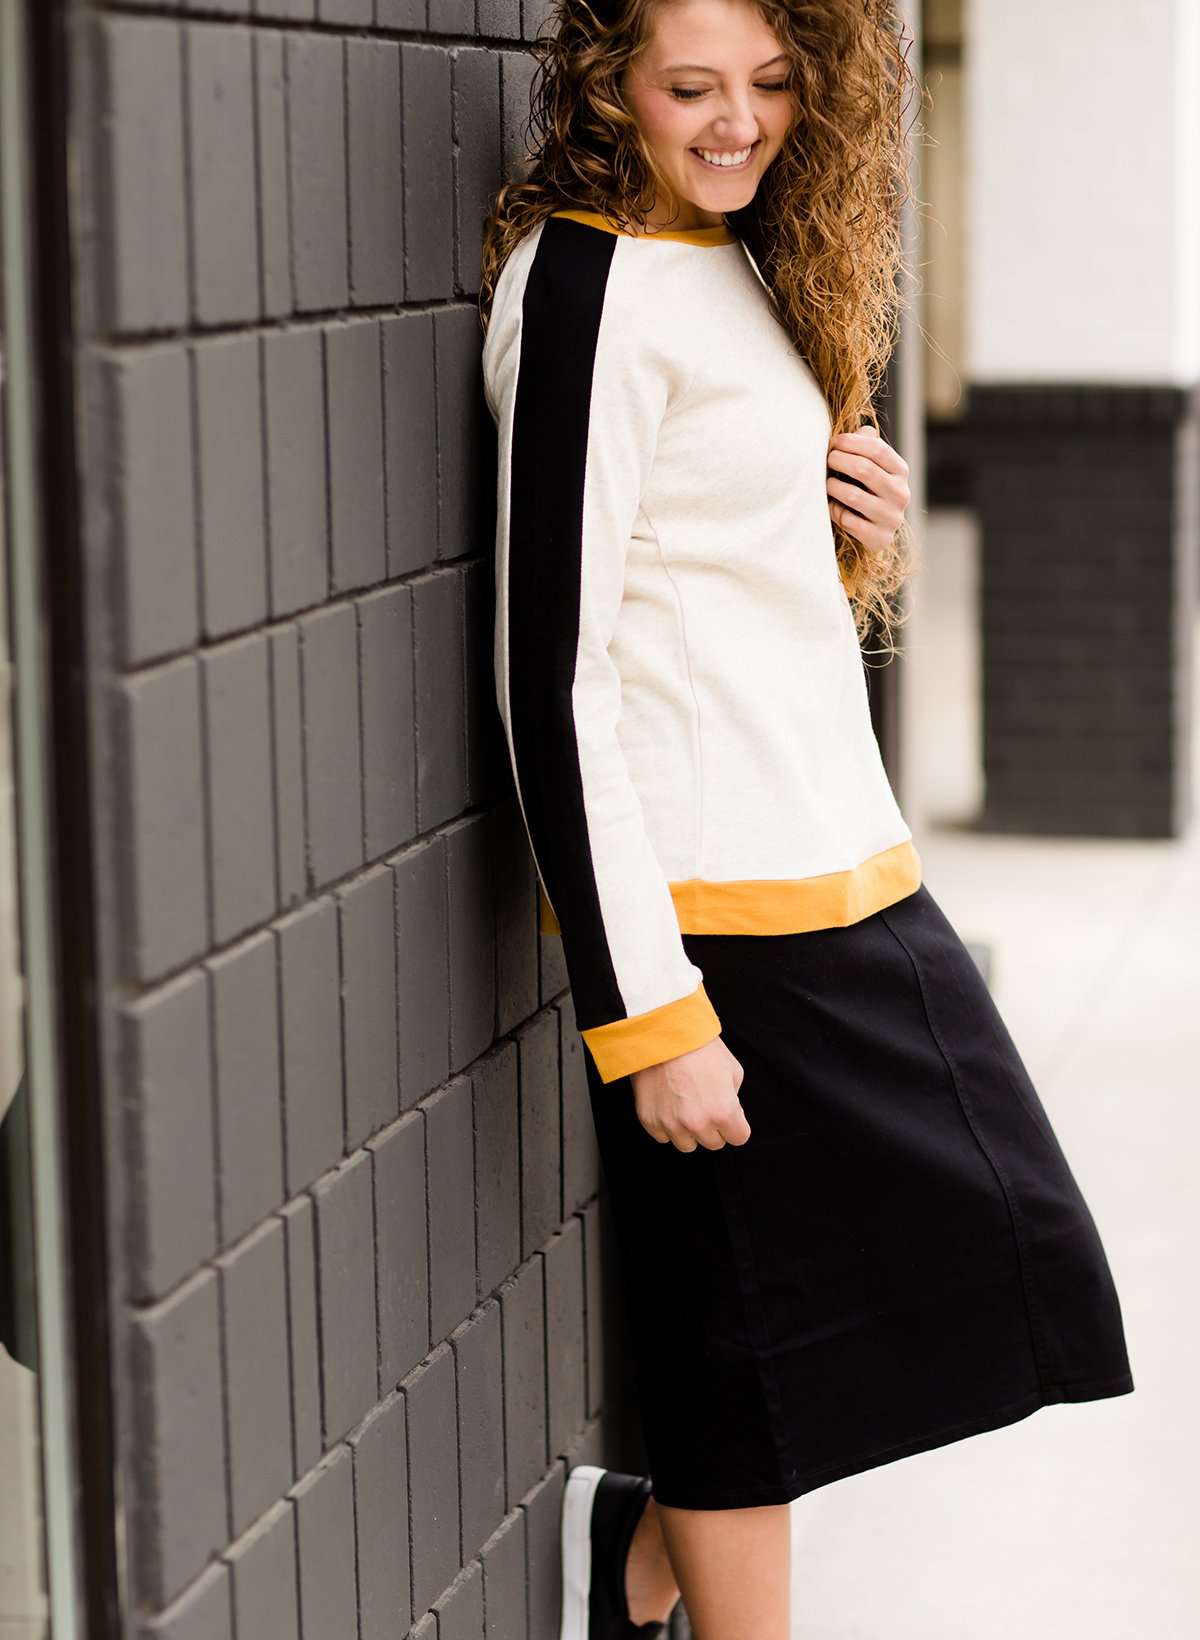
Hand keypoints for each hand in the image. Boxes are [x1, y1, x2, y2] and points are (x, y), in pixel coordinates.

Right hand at [630, 1036, 750, 1151]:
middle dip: (713, 1127)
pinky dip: (666, 1124)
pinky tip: (668, 1103)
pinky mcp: (650, 1120)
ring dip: (689, 1130)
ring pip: (687, 1144)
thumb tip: (729, 1113)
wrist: (662, 1033)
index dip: (735, 1124)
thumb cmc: (699, 1046)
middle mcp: (698, 1123)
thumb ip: (733, 1098)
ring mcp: (671, 1124)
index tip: (729, 1113)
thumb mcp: (732, 1069)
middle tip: (705, 1103)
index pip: (738, 1138)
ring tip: (685, 1104)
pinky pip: (663, 1136)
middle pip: (713, 1143)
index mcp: (723, 1112)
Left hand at [826, 425, 910, 555]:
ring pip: (853, 496)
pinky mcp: (879, 538)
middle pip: (864, 470)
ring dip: (833, 486)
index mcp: (901, 472)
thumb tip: (863, 430)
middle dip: (839, 461)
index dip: (852, 442)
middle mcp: (901, 494)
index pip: (877, 450)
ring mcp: (891, 518)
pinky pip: (848, 520)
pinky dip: (835, 511)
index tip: (834, 442)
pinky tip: (832, 507)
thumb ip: (868, 447)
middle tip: (827, 460)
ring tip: (827, 483)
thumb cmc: (868, 491)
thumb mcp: (872, 467)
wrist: (875, 532)